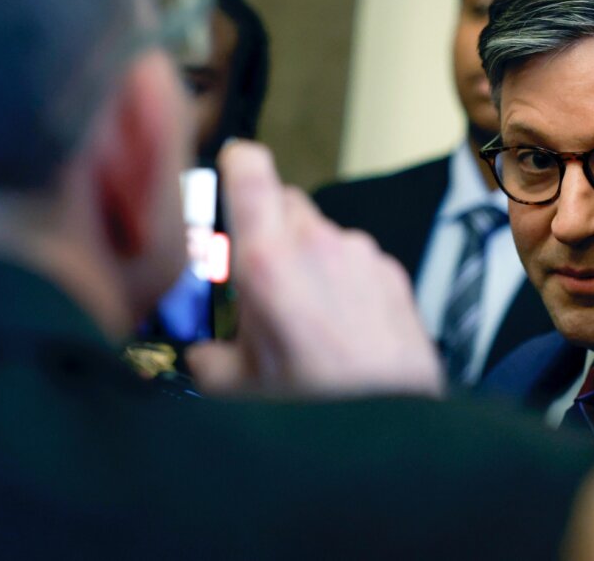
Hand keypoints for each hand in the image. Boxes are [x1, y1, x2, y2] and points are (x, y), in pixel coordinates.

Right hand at [185, 141, 444, 397]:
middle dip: (268, 229)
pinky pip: (357, 260)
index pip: (249, 168)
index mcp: (267, 260)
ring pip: (323, 234)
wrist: (388, 428)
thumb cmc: (316, 407)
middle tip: (259, 276)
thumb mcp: (237, 387)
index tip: (228, 175)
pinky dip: (344, 281)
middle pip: (285, 202)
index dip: (236, 164)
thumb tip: (201, 354)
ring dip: (309, 259)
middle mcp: (318, 244)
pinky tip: (341, 325)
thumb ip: (207, 356)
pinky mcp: (392, 273)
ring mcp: (361, 255)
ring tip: (305, 317)